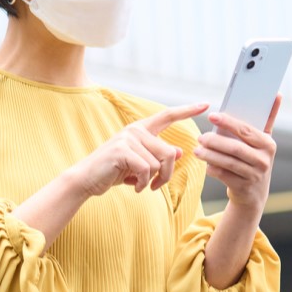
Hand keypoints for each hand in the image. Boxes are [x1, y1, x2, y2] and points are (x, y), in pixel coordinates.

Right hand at [67, 103, 208, 196]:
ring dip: (152, 180)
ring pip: (158, 163)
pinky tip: (133, 187)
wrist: (86, 179)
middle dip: (166, 174)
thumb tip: (180, 152)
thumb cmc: (113, 171)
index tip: (206, 104)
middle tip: (155, 186)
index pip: (167, 116)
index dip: (187, 110)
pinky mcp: (122, 151)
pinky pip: (146, 170)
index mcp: (140, 129)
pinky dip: (142, 183)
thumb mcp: (138, 163)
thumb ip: (157, 156)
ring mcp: (128, 138)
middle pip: (169, 152)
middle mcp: (135, 130)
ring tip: (139, 184)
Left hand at [194, 94, 281, 209]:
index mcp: (268, 144)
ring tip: (197, 150)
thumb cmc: (255, 159)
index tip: (212, 115)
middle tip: (201, 137)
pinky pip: (223, 175)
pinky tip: (206, 164)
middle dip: (215, 141)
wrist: (254, 194)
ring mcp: (254, 175)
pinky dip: (212, 169)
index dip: (228, 122)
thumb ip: (267, 118)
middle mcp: (264, 160)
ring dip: (209, 155)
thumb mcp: (263, 141)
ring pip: (228, 162)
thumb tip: (276, 94)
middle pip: (235, 147)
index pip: (246, 130)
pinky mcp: (243, 187)